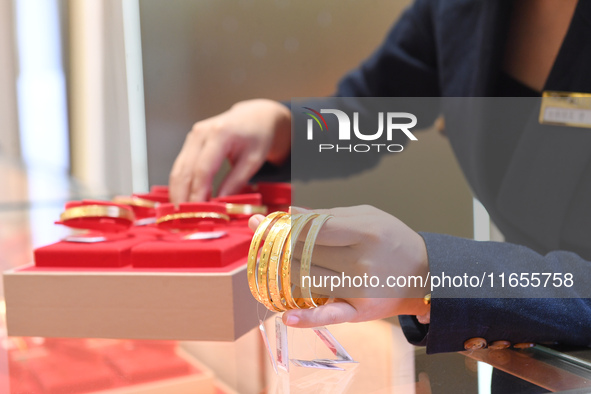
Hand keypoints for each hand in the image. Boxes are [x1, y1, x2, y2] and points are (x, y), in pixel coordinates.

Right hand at [169, 99, 290, 203]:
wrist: (254, 117)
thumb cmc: (257, 136)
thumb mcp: (253, 160)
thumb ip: (236, 181)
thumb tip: (219, 203)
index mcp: (219, 134)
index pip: (202, 169)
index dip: (198, 193)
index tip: (198, 212)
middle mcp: (201, 133)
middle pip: (185, 170)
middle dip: (182, 196)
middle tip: (184, 218)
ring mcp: (193, 136)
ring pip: (178, 169)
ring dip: (177, 192)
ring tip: (181, 213)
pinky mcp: (190, 142)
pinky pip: (180, 166)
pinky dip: (180, 184)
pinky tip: (183, 199)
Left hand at [248, 205, 429, 327]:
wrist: (426, 273)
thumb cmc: (392, 239)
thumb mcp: (368, 216)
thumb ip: (329, 215)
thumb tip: (289, 213)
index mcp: (365, 232)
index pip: (315, 229)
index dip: (288, 226)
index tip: (270, 222)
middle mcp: (361, 262)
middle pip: (307, 254)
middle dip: (278, 244)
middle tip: (258, 234)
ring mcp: (359, 289)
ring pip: (308, 280)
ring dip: (281, 271)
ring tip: (265, 261)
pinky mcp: (359, 312)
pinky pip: (329, 315)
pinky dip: (307, 318)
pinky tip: (286, 317)